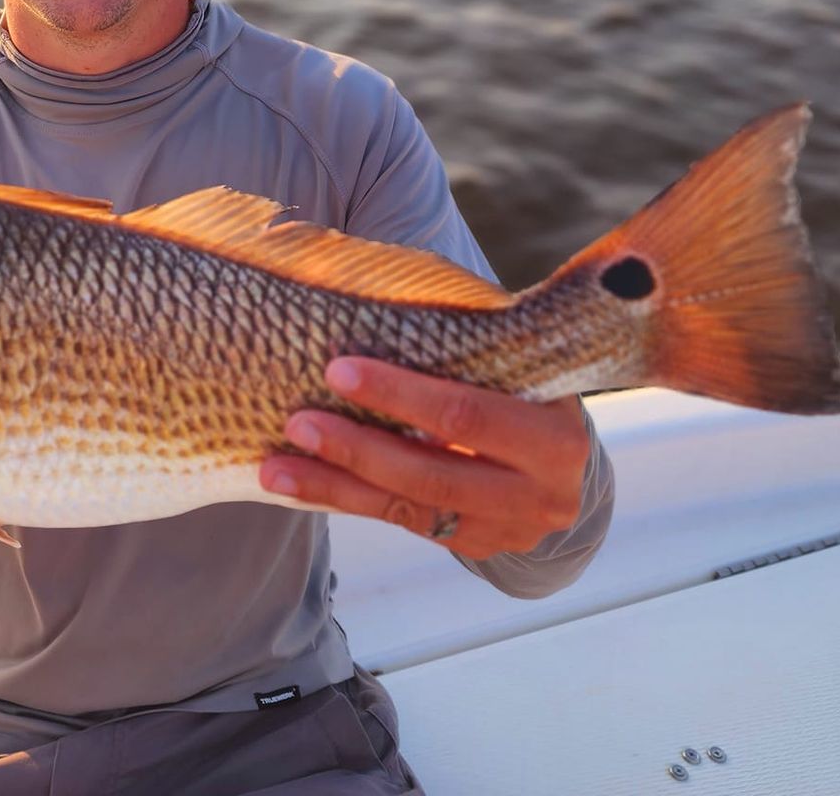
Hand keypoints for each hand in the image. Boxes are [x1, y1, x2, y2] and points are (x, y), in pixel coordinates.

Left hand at [260, 357, 590, 561]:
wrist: (564, 461)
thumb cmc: (523, 387)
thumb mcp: (515, 363)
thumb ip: (468, 341)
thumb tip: (379, 292)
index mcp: (555, 433)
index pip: (465, 414)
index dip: (399, 395)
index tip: (338, 370)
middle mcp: (541, 492)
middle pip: (431, 471)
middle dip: (357, 447)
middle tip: (297, 422)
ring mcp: (509, 528)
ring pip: (409, 506)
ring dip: (336, 485)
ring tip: (275, 468)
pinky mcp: (477, 546)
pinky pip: (403, 522)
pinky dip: (349, 500)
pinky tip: (303, 485)